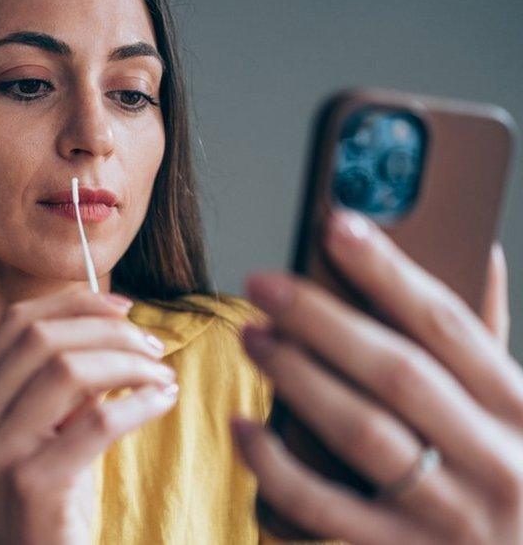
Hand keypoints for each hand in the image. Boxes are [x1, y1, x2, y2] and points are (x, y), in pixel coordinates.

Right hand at [0, 286, 179, 543]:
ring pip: (68, 371)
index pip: (17, 323)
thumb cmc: (47, 503)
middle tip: (153, 347)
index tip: (124, 307)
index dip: (74, 303)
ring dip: (128, 363)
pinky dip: (140, 403)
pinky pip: (97, 423)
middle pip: (42, 339)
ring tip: (162, 375)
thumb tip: (115, 328)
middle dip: (108, 331)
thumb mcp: (43, 434)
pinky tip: (162, 401)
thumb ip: (62, 385)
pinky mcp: (32, 486)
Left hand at [233, 209, 522, 544]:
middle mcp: (495, 460)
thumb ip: (488, 338)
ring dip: (297, 377)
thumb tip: (477, 250)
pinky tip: (242, 426)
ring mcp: (450, 513)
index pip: (447, 324)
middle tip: (263, 285)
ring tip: (252, 337)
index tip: (337, 224)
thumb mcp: (514, 409)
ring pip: (360, 432)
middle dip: (322, 321)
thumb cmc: (507, 472)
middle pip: (396, 373)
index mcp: (521, 409)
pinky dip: (276, 464)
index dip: (388, 270)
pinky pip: (324, 507)